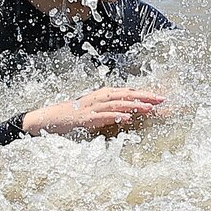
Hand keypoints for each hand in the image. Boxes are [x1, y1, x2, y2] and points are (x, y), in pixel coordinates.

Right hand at [22, 87, 165, 136]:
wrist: (49, 118)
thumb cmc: (73, 116)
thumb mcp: (94, 112)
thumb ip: (110, 111)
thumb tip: (129, 114)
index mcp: (103, 95)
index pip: (128, 92)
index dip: (145, 94)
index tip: (160, 97)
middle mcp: (99, 98)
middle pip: (126, 95)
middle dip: (145, 97)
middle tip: (162, 100)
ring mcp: (92, 107)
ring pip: (117, 103)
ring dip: (134, 105)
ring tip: (150, 108)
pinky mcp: (85, 118)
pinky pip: (103, 116)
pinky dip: (116, 116)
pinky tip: (127, 118)